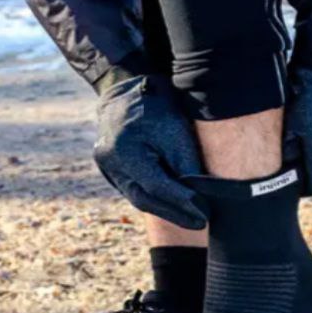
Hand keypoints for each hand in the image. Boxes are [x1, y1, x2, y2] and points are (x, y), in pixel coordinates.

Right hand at [94, 75, 207, 228]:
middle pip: (144, 199)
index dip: (182, 202)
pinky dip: (155, 199)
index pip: (156, 186)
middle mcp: (109, 161)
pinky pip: (134, 190)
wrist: (128, 89)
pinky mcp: (110, 168)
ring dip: (165, 210)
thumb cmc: (157, 107)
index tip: (205, 213)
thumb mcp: (176, 133)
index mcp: (123, 149)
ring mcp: (106, 167)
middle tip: (200, 224)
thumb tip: (199, 201)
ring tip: (191, 218)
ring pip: (138, 198)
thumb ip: (185, 168)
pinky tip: (174, 206)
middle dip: (174, 214)